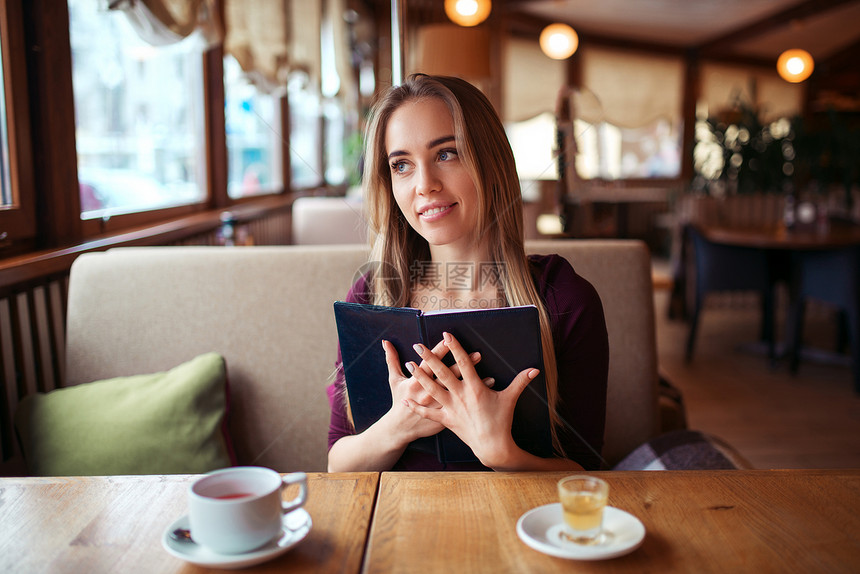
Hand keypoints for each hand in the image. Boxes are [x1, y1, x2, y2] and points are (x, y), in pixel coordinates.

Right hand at [381, 338, 482, 443]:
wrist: (400, 428)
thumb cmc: (398, 400)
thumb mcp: (394, 379)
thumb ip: (392, 359)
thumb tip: (385, 342)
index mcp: (416, 382)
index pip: (430, 363)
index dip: (439, 350)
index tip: (448, 338)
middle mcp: (429, 393)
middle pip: (448, 375)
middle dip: (463, 364)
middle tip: (478, 354)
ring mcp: (438, 405)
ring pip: (458, 391)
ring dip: (473, 382)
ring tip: (488, 374)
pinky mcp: (445, 416)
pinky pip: (463, 406)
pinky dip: (475, 398)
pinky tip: (487, 389)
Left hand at [403, 331, 539, 468]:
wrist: (493, 446)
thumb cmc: (501, 421)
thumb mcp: (510, 398)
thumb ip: (520, 381)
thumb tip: (535, 369)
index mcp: (475, 387)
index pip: (464, 362)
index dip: (455, 347)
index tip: (446, 334)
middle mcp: (461, 395)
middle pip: (442, 373)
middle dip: (430, 357)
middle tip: (418, 345)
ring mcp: (452, 408)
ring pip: (432, 389)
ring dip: (419, 376)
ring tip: (409, 364)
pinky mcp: (446, 420)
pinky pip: (429, 413)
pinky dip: (417, 407)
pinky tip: (405, 400)